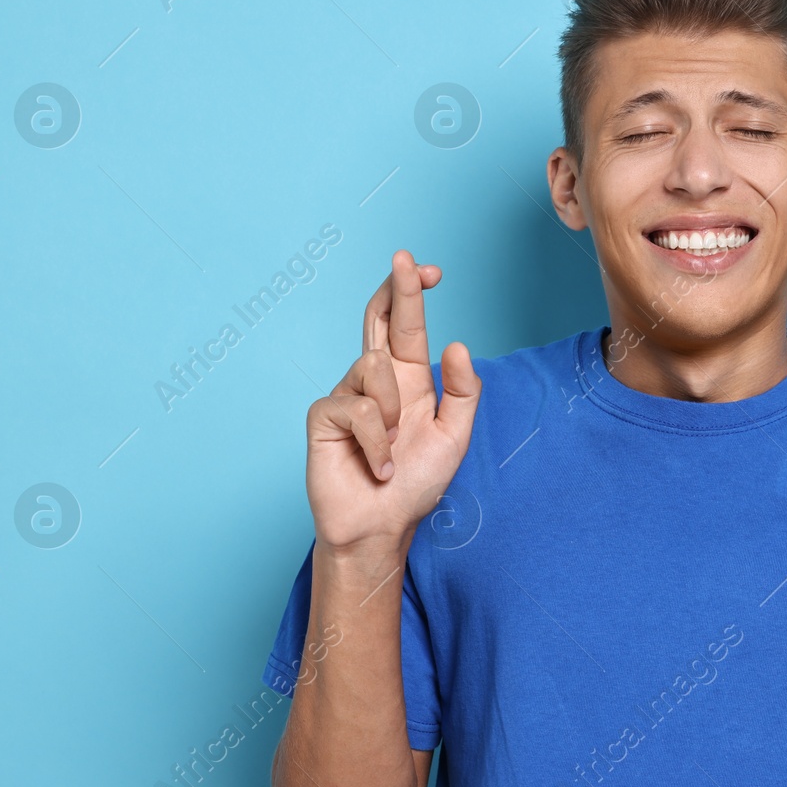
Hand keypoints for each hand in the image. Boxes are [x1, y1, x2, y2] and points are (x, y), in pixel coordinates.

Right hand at [304, 250, 481, 551]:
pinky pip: (358, 409)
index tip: (428, 268)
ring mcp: (347, 395)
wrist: (382, 526)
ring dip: (394, 411)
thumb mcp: (454, 436)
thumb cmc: (416, 484)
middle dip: (394, 288)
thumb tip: (456, 344)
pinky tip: (377, 466)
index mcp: (408, 380)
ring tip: (394, 448)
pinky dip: (377, 442)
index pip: (406, 325)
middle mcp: (376, 381)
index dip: (413, 292)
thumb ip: (462, 392)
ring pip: (375, 366)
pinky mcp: (324, 417)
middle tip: (406, 260)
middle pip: (378, 319)